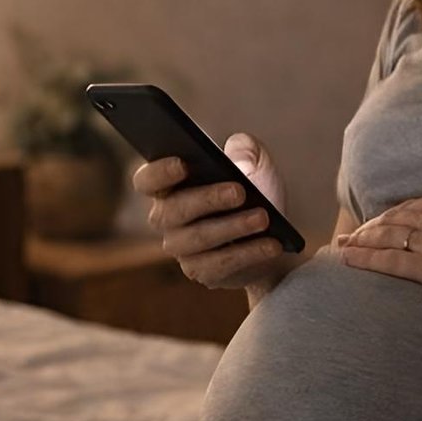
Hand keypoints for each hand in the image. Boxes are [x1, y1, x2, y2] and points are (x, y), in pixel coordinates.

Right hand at [131, 132, 294, 290]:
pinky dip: (248, 253)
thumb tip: (240, 153)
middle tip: (239, 192)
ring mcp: (182, 248)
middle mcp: (167, 218)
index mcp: (170, 186)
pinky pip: (220, 264)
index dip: (159, 172)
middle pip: (172, 210)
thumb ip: (247, 148)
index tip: (183, 164)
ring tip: (262, 218)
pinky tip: (271, 245)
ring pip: (198, 238)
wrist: (274, 235)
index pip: (147, 180)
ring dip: (232, 227)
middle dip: (207, 199)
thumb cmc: (255, 193)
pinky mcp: (202, 271)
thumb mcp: (256, 164)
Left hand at [336, 196, 421, 312]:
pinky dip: (366, 259)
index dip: (388, 215)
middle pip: (392, 220)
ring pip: (386, 238)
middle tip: (349, 236)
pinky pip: (391, 262)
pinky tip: (349, 260)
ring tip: (342, 248)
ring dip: (360, 242)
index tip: (373, 222)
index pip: (411, 206)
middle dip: (367, 228)